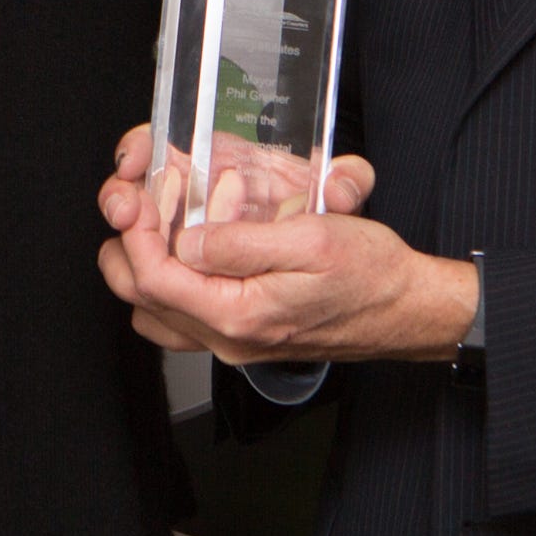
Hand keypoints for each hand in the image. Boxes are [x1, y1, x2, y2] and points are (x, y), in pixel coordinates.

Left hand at [98, 129, 456, 365]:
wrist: (407, 309)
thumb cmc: (371, 275)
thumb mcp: (312, 240)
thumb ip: (241, 244)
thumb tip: (186, 242)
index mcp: (239, 315)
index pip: (153, 279)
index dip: (135, 232)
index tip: (139, 195)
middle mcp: (229, 337)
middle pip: (140, 299)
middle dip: (128, 246)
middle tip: (142, 204)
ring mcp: (234, 341)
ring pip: (154, 312)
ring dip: (143, 265)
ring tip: (161, 223)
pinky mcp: (244, 334)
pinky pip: (183, 317)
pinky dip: (171, 281)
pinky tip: (192, 249)